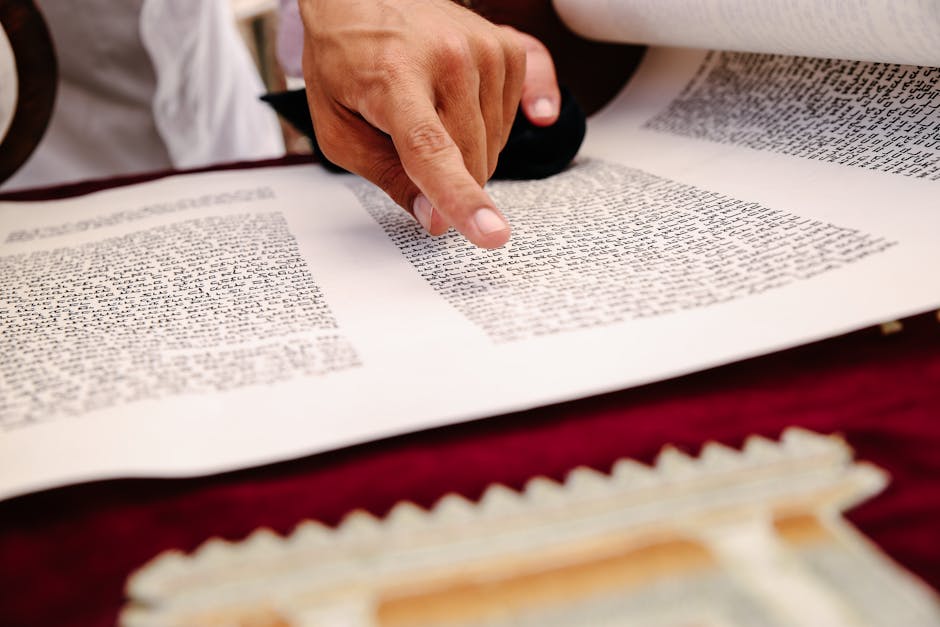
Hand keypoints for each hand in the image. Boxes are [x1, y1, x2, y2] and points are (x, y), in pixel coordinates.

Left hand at [299, 0, 559, 247]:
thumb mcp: (340, 129)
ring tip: (427, 108)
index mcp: (394, 78)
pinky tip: (463, 103)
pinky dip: (490, 126)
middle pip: (470, 161)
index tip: (493, 234)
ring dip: (464, 149)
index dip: (462, 198)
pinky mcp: (507, 48)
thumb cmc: (346, 60)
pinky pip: (514, 118)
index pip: (433, 151)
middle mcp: (447, 58)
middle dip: (445, 176)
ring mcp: (483, 49)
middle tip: (406, 139)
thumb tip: (435, 220)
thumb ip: (387, 178)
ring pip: (494, 146)